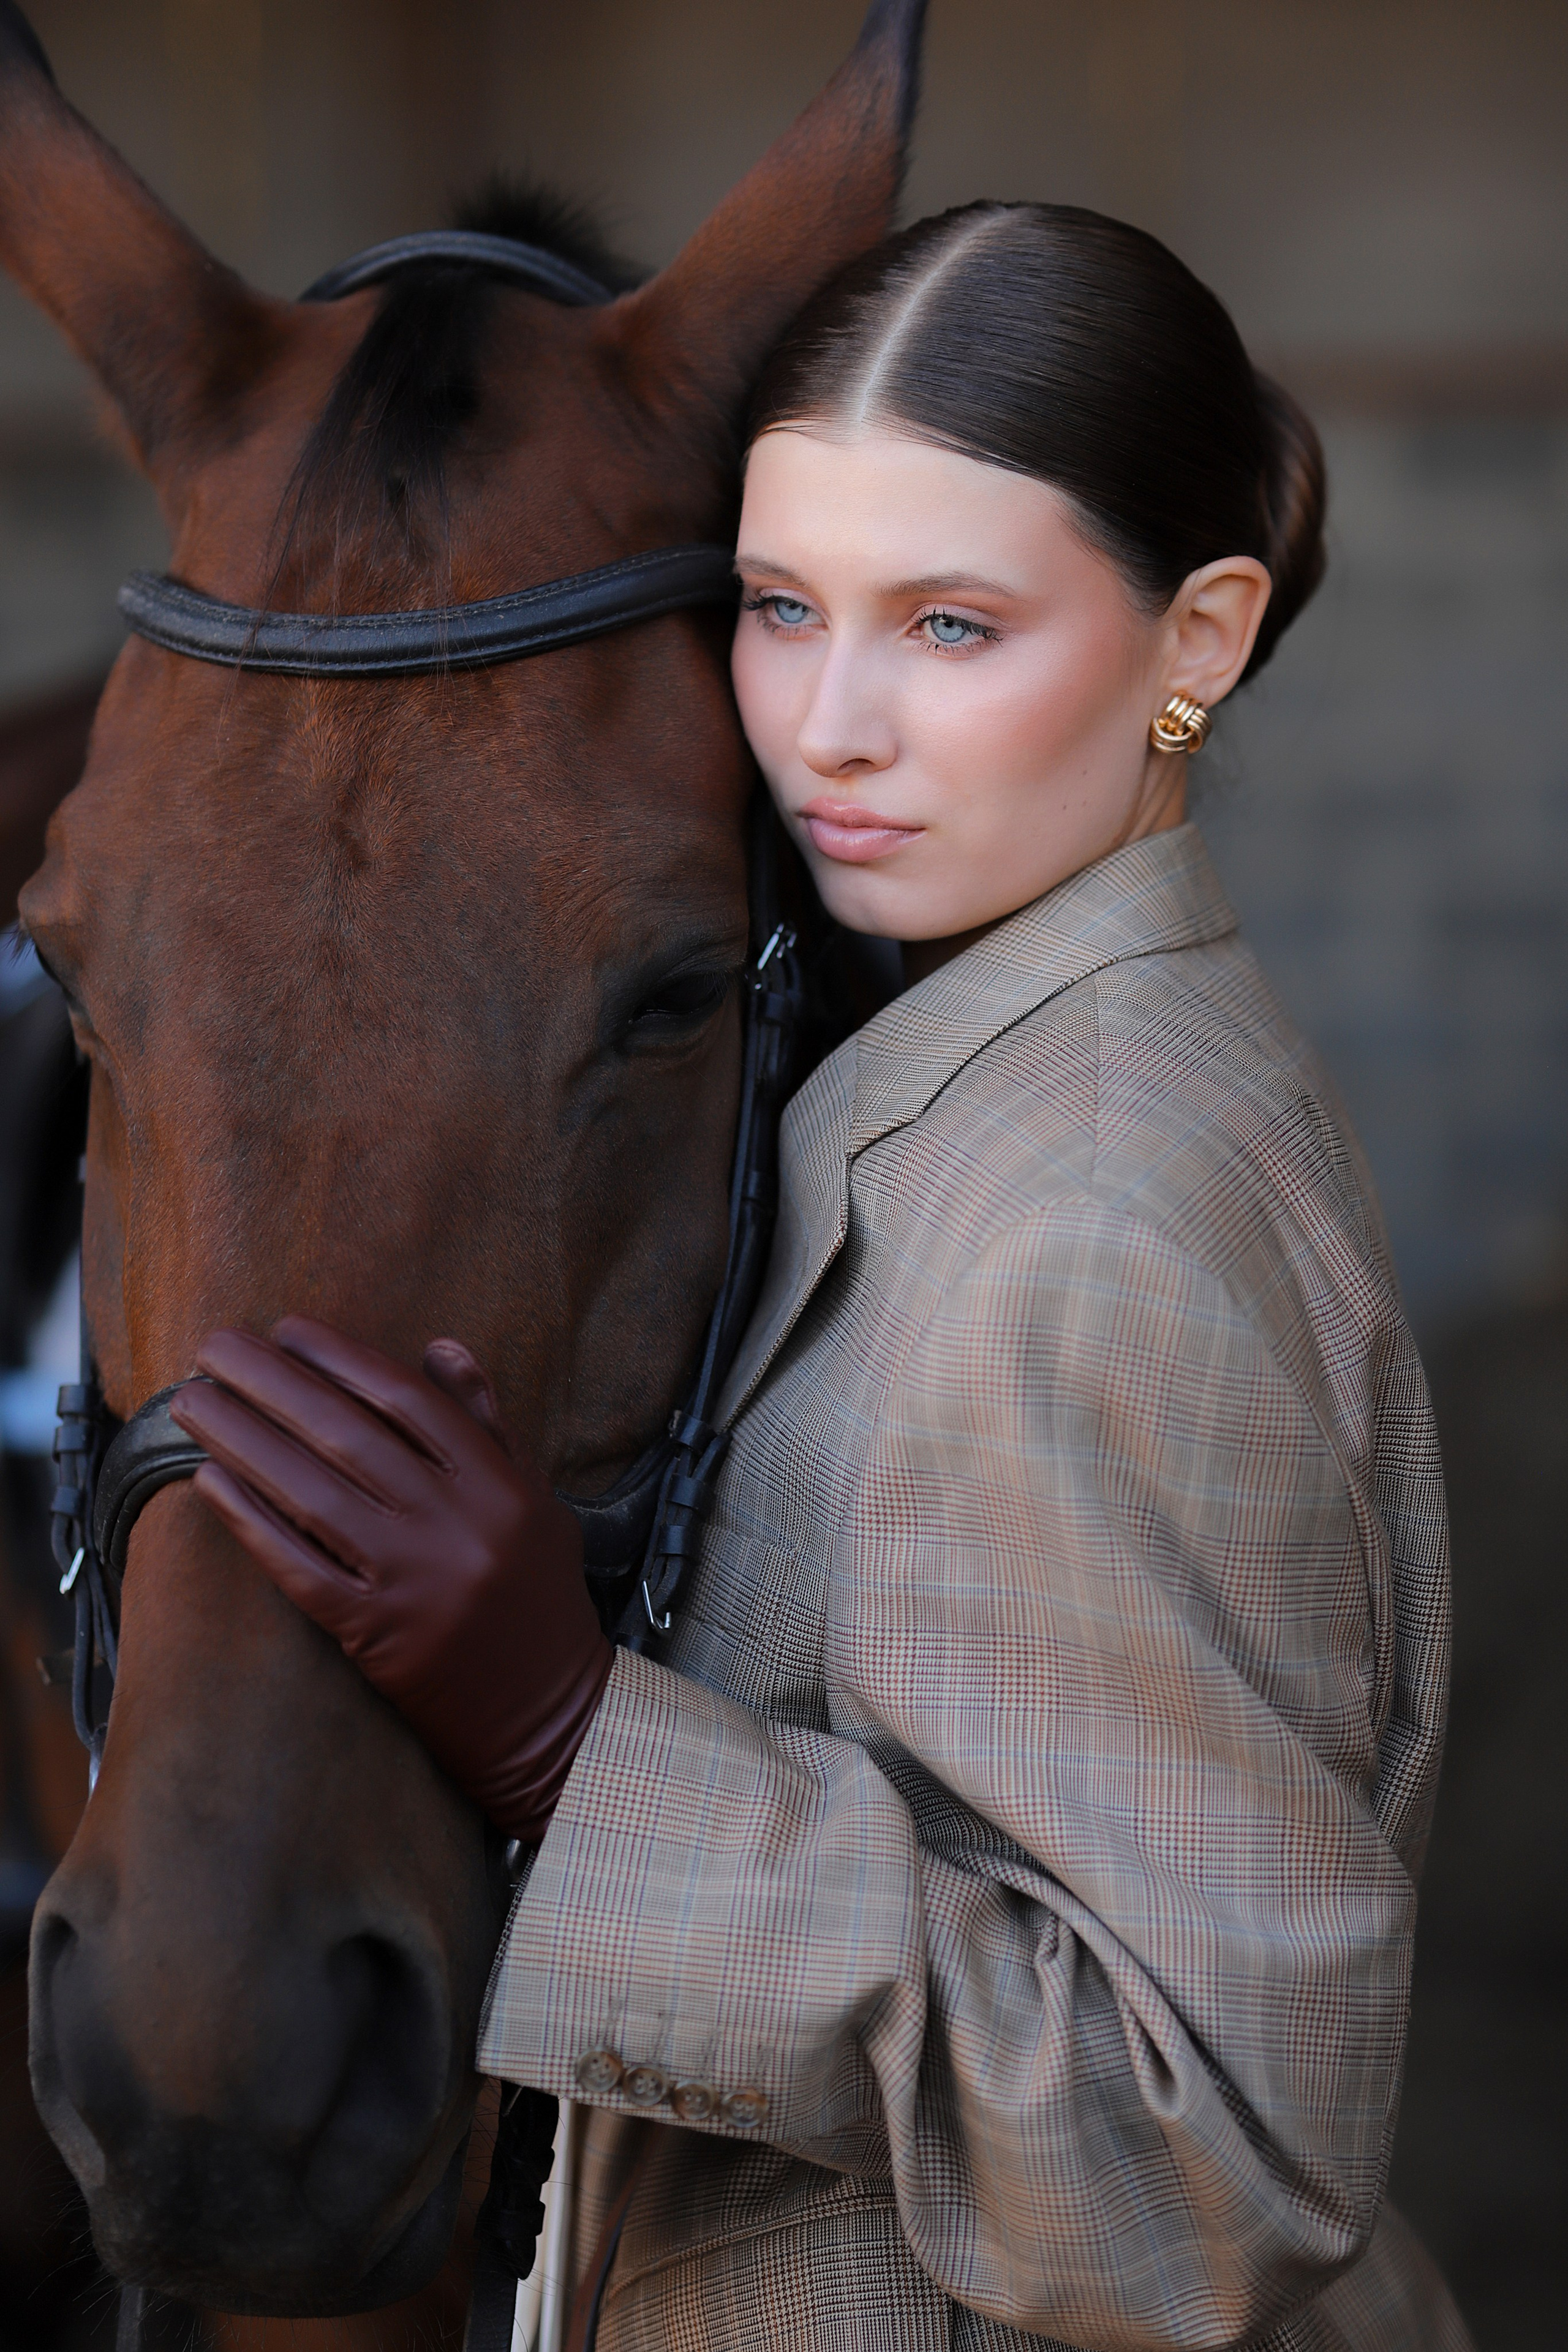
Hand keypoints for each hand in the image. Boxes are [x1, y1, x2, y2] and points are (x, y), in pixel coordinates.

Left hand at [169, 1318, 611, 1844]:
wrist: (550, 1712)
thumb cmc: (538, 1597)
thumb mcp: (534, 1499)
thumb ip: (486, 1424)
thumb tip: (439, 1347)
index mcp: (497, 1484)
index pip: (407, 1400)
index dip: (341, 1358)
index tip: (288, 1329)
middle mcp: (454, 1524)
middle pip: (347, 1434)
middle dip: (271, 1381)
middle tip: (216, 1345)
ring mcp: (411, 1580)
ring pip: (311, 1492)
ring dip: (242, 1439)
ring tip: (193, 1402)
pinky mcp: (373, 1632)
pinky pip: (298, 1566)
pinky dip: (251, 1520)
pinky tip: (210, 1481)